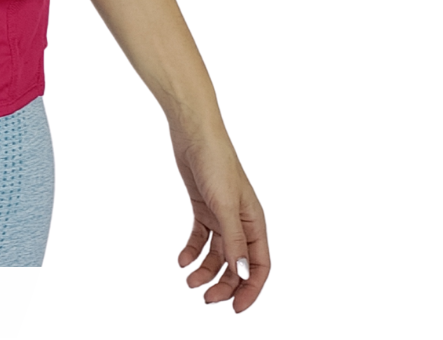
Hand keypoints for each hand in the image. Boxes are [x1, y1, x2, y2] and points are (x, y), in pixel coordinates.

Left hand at [170, 125, 269, 311]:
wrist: (194, 134)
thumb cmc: (216, 162)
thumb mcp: (225, 205)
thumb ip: (233, 239)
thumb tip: (242, 272)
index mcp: (255, 222)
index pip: (260, 264)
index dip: (251, 289)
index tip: (236, 309)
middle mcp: (241, 221)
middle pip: (238, 264)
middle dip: (225, 284)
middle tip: (206, 298)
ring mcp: (222, 215)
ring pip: (218, 254)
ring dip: (206, 270)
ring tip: (189, 282)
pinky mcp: (204, 208)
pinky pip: (201, 238)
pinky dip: (192, 251)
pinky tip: (181, 260)